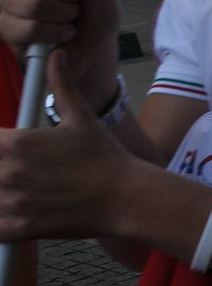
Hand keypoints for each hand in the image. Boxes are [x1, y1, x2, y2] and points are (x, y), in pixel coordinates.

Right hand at [0, 0, 120, 102]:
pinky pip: (23, 27)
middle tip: (76, 1)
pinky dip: (50, 34)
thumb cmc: (96, 17)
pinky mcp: (4, 26)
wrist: (92, 56)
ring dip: (60, 16)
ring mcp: (10, 0)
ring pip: (27, 2)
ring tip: (69, 22)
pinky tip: (59, 36)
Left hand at [0, 57, 129, 240]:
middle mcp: (6, 173)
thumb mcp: (81, 117)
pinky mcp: (16, 229)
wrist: (125, 197)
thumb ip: (61, 86)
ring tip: (7, 185)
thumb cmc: (103, 156)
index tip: (0, 147)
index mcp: (15, 144)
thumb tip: (57, 56)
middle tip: (4, 168)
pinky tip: (7, 208)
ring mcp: (10, 204)